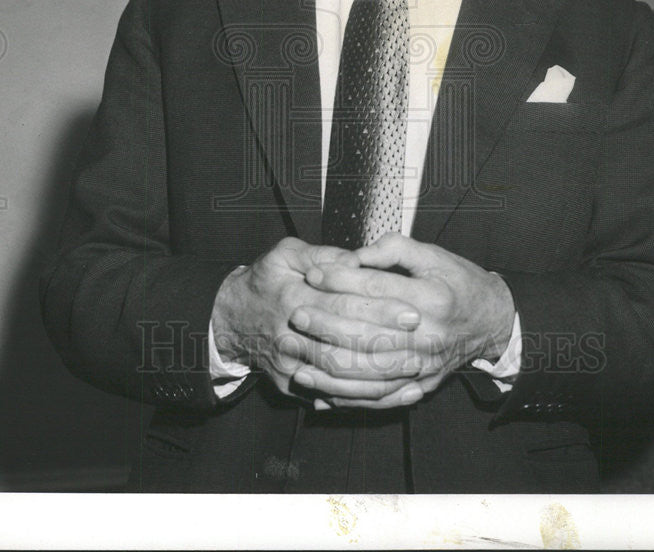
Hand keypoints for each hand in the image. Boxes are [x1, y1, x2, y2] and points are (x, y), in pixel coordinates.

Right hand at [211, 237, 423, 402]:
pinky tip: (395, 394)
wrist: (231, 320)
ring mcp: (291, 367)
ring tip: (416, 371)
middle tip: (422, 342)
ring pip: (341, 380)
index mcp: (293, 299)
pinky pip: (333, 399)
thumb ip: (322, 255)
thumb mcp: (284, 254)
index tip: (411, 311)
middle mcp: (291, 337)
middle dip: (387, 345)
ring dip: (381, 378)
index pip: (343, 307)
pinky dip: (366, 399)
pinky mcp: (293, 387)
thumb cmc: (264, 281)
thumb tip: (355, 260)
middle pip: (346, 346)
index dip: (379, 310)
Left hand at [293, 233, 514, 408]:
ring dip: (326, 366)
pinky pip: (377, 398)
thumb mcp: (434, 255)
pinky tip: (319, 391)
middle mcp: (427, 337)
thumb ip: (394, 249)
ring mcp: (423, 367)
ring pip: (366, 373)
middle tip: (296, 313)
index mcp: (432, 298)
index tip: (312, 273)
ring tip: (297, 353)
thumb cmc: (459, 283)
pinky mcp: (419, 387)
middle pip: (366, 334)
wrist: (492, 322)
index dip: (340, 280)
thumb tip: (354, 255)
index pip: (376, 290)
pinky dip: (346, 397)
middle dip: (325, 324)